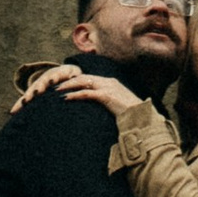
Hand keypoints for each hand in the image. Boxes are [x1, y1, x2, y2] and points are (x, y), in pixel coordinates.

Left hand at [12, 66, 134, 117]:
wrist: (142, 119)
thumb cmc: (131, 116)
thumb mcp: (119, 106)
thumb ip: (109, 102)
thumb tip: (101, 107)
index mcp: (111, 82)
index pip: (90, 78)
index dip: (76, 80)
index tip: (65, 83)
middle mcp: (109, 81)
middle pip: (84, 77)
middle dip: (68, 80)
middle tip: (55, 85)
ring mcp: (108, 87)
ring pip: (83, 82)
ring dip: (68, 85)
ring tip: (56, 91)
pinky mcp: (106, 96)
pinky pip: (86, 93)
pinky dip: (75, 95)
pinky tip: (66, 99)